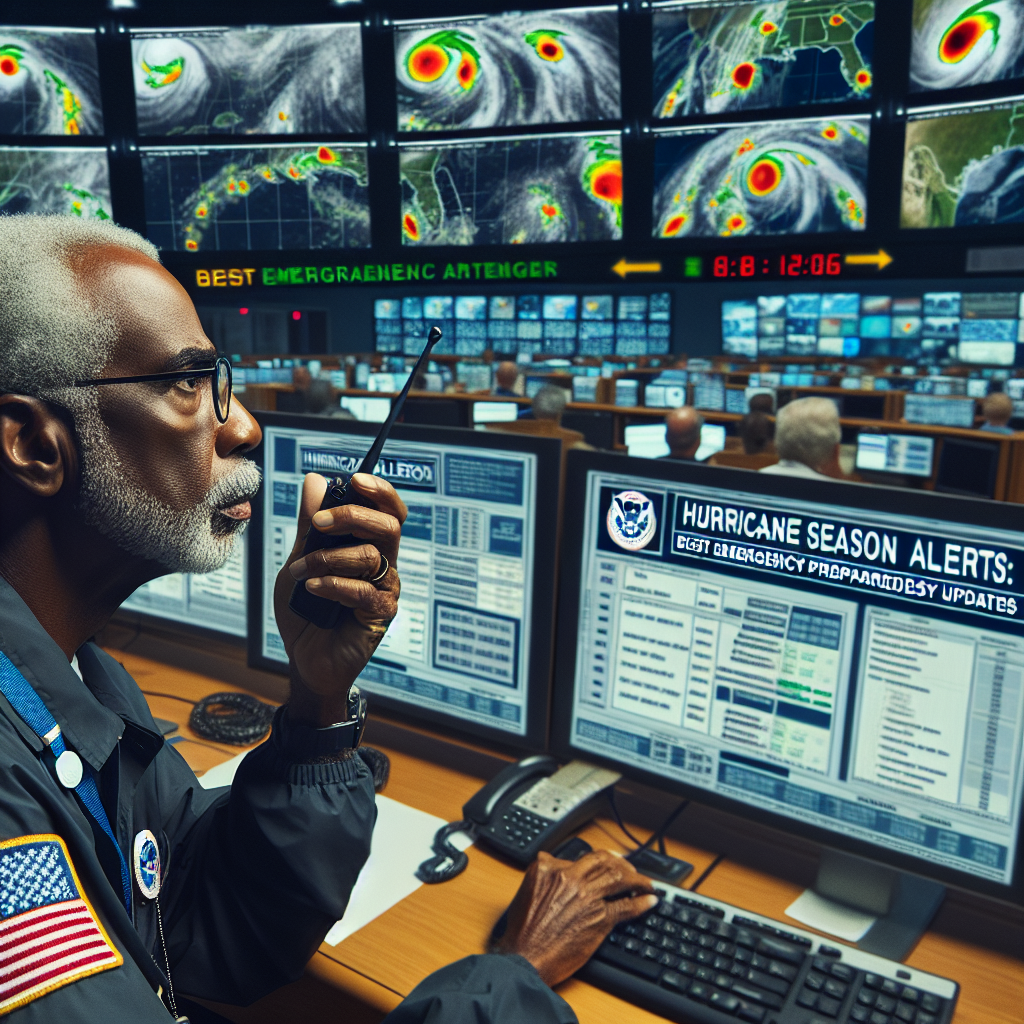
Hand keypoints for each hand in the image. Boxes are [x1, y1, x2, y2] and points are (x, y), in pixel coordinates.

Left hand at [274, 472, 406, 725]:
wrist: (304, 658)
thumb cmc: (306, 610)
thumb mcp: (299, 560)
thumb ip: (310, 525)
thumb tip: (316, 479)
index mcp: (369, 545)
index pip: (387, 511)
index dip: (379, 491)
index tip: (354, 479)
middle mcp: (384, 564)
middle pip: (389, 525)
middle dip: (352, 516)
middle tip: (319, 523)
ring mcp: (385, 589)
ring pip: (372, 556)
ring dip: (329, 558)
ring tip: (302, 571)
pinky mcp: (381, 615)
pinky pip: (364, 591)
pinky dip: (335, 585)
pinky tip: (314, 588)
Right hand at [493, 850, 657, 986]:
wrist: (525, 959)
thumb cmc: (523, 933)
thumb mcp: (527, 893)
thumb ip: (547, 879)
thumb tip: (561, 877)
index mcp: (548, 868)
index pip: (579, 857)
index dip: (596, 862)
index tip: (605, 863)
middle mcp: (569, 877)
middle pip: (603, 861)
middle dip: (619, 862)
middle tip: (628, 867)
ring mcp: (587, 896)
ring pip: (619, 877)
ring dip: (637, 878)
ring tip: (645, 882)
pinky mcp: (600, 918)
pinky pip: (627, 905)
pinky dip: (642, 901)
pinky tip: (651, 900)